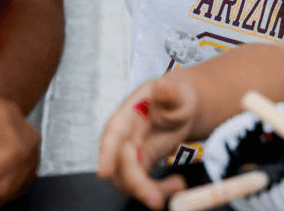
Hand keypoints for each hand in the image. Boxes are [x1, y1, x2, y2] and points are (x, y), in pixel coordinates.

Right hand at [96, 77, 198, 209]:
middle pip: (120, 165)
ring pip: (128, 180)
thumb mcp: (177, 92)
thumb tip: (163, 85)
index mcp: (128, 115)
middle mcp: (124, 137)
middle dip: (136, 185)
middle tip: (155, 200)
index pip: (113, 134)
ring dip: (150, 190)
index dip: (106, 153)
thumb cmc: (175, 97)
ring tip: (178, 186)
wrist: (180, 108)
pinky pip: (141, 184)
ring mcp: (130, 154)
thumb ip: (170, 92)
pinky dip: (157, 190)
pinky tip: (177, 185)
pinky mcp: (139, 166)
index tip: (103, 172)